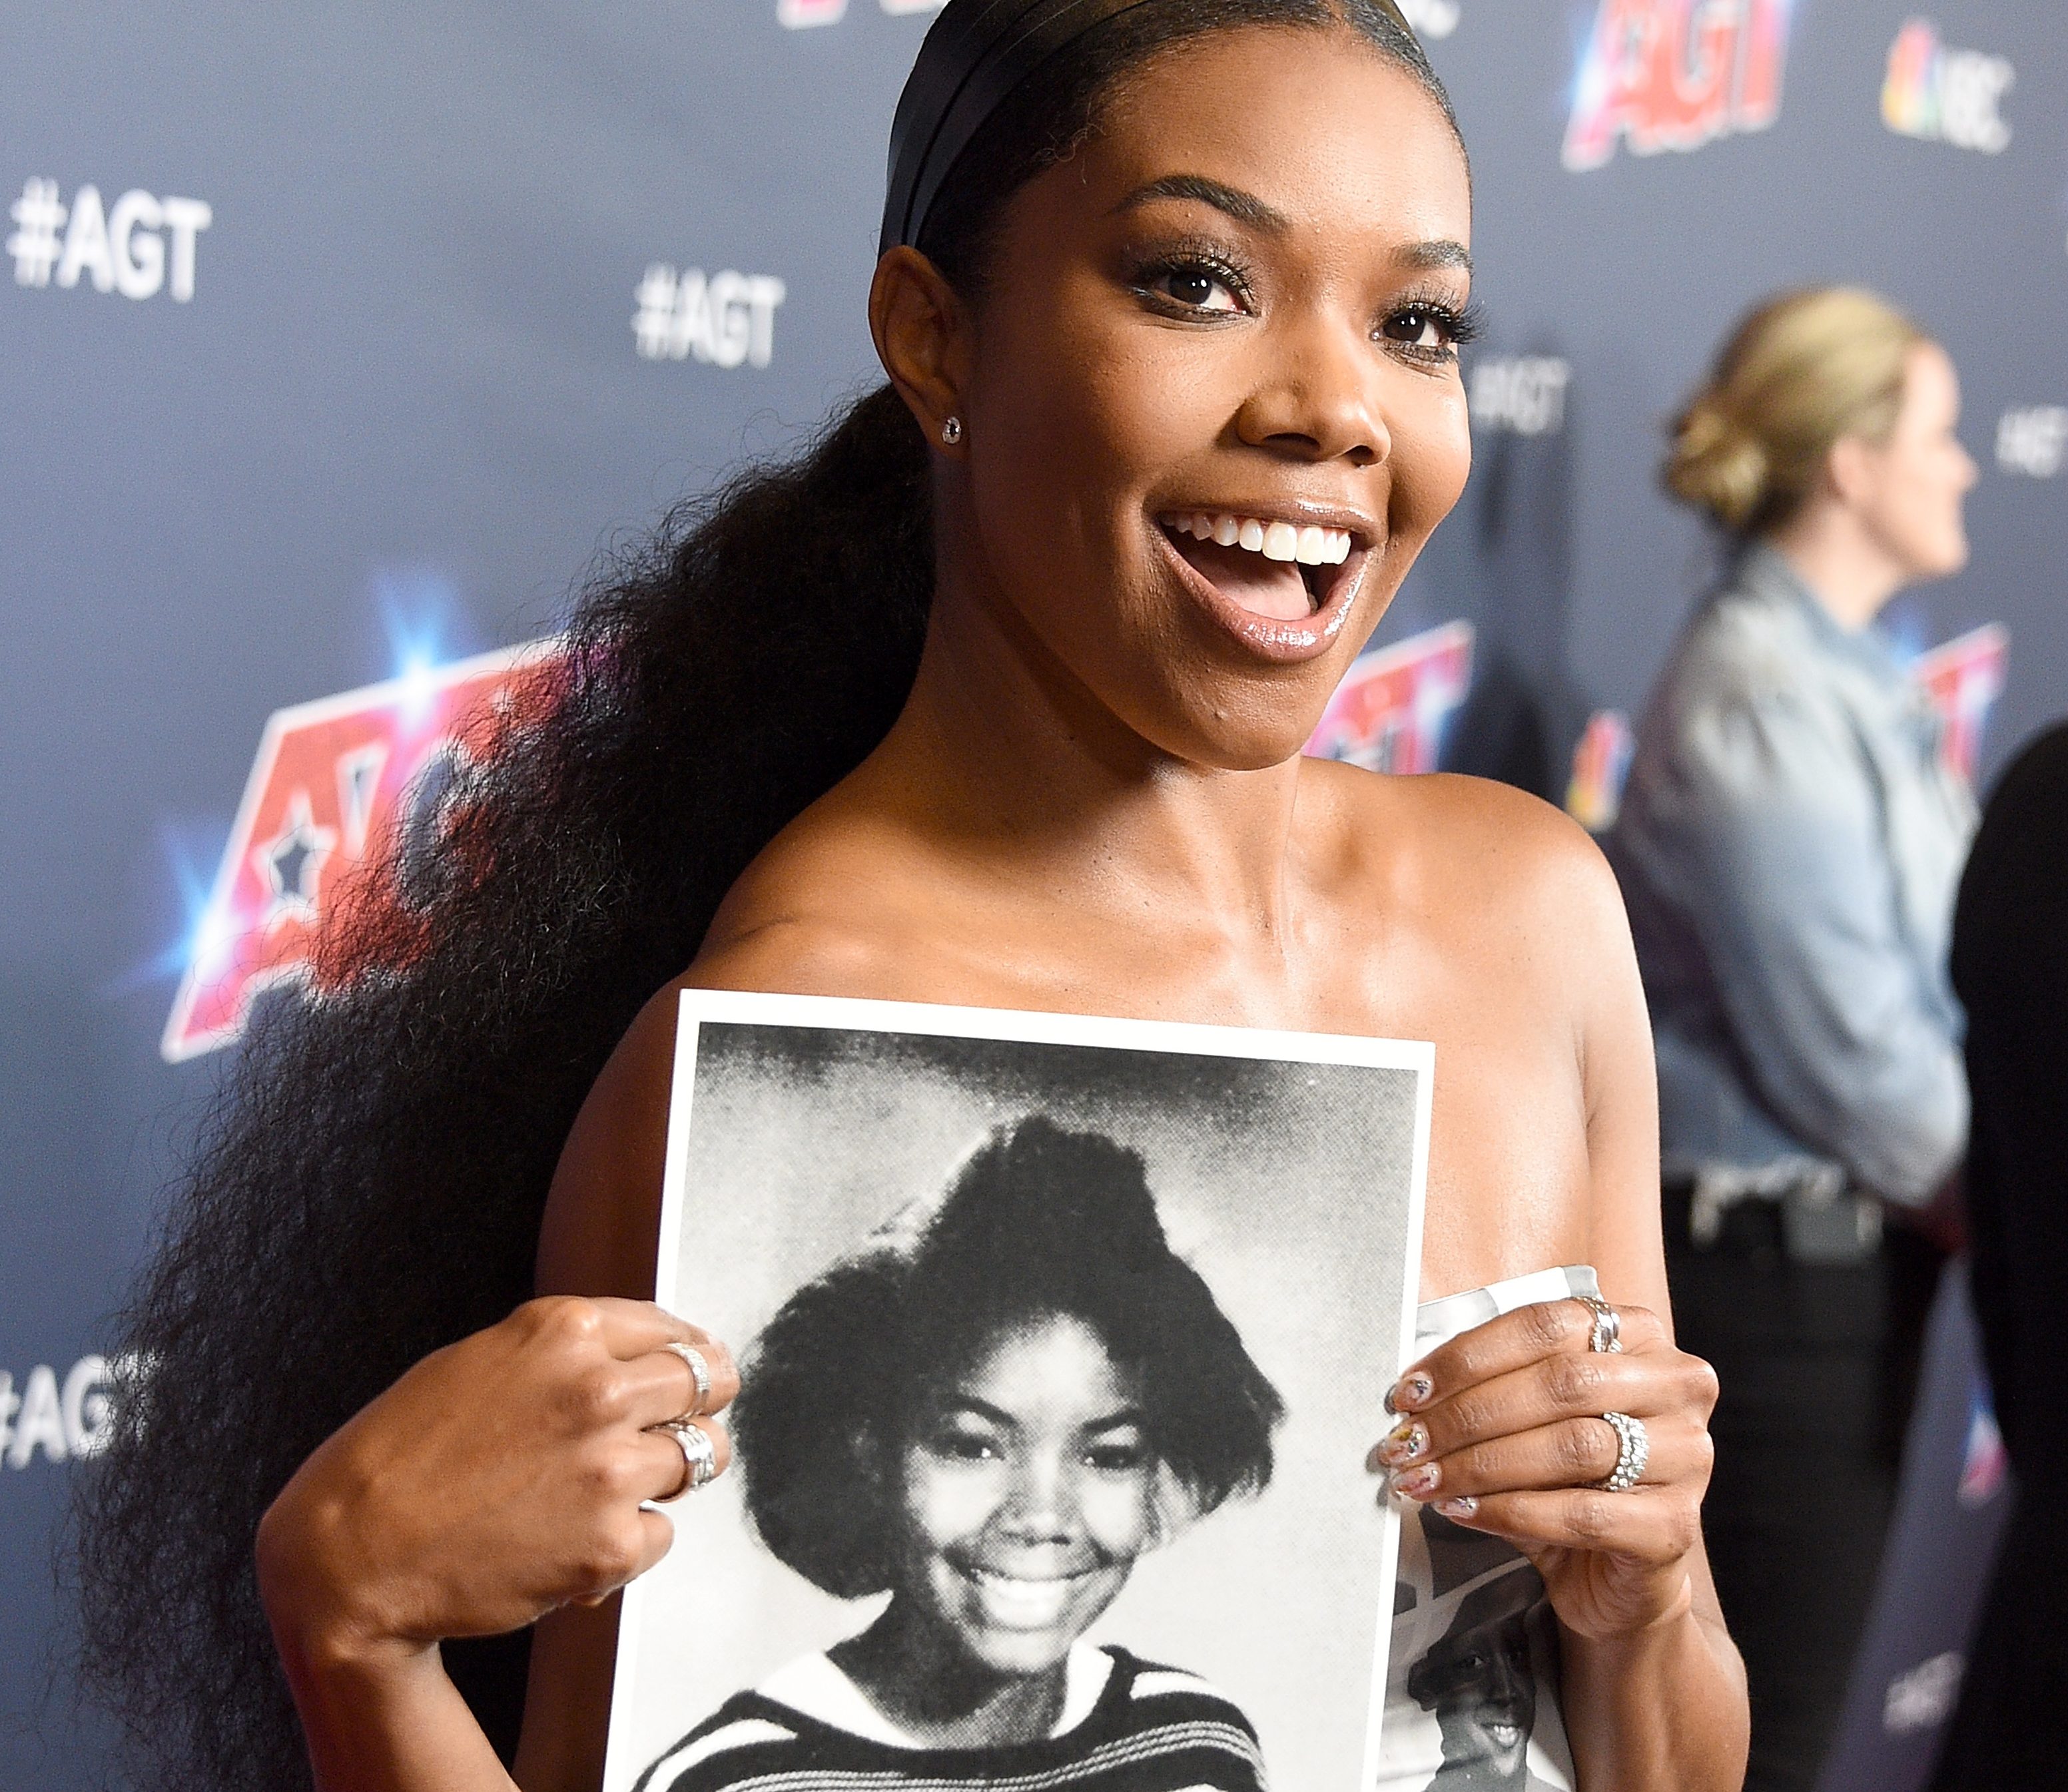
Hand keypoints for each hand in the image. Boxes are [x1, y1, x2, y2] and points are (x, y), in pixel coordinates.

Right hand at [256, 1296, 737, 1669]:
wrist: (351, 1554)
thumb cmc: (403, 1457)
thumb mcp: (482, 1361)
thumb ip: (566, 1352)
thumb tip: (645, 1354)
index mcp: (565, 1331)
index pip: (676, 1332)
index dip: (690, 1356)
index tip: (697, 1372)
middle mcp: (597, 1389)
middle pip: (711, 1385)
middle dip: (702, 1406)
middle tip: (683, 1427)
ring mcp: (608, 1469)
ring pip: (699, 1458)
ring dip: (665, 1476)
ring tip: (606, 1492)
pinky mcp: (608, 1544)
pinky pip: (660, 1534)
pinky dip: (628, 1543)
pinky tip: (572, 1543)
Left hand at [1368, 1297, 1717, 1639]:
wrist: (1615, 1578)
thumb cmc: (1567, 1481)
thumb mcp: (1530, 1419)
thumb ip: (1490, 1390)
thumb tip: (1412, 1392)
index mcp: (1639, 1336)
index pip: (1545, 1325)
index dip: (1468, 1357)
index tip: (1409, 1390)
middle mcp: (1675, 1386)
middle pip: (1560, 1383)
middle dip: (1469, 1414)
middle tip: (1409, 1442)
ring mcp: (1687, 1455)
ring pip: (1572, 1445)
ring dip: (1481, 1464)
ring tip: (1424, 1479)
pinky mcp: (1676, 1525)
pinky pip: (1582, 1512)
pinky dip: (1510, 1512)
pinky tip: (1464, 1511)